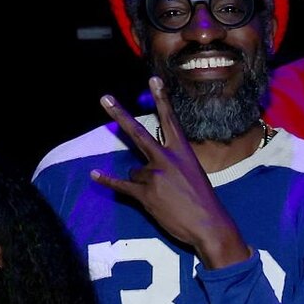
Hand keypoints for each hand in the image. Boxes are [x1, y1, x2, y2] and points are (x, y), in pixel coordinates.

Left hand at [93, 78, 252, 267]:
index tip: (153, 79)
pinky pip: (122, 184)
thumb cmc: (204, 201)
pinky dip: (108, 180)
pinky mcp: (145, 193)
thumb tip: (146, 166)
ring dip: (144, 181)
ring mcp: (154, 175)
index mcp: (183, 151)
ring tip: (163, 196)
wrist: (209, 224)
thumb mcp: (195, 173)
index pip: (170, 119)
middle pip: (138, 132)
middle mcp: (166, 159)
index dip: (161, 98)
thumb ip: (173, 163)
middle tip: (104, 98)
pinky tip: (94, 174)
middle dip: (119, 114)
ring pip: (136, 171)